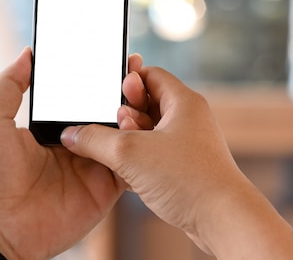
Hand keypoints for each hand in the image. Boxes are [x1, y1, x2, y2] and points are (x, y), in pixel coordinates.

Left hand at [0, 48, 142, 259]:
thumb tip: (28, 53)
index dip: (101, 78)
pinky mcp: (109, 186)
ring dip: (135, 112)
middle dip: (125, 90)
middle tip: (134, 68)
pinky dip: (140, 145)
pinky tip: (142, 124)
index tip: (115, 57)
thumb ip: (9, 85)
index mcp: (56, 128)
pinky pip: (131, 162)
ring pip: (126, 133)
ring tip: (137, 92)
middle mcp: (80, 144)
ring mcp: (96, 165)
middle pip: (110, 112)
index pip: (86, 97)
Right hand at [62, 66, 292, 258]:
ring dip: (130, 142)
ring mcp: (189, 144)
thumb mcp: (130, 153)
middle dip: (125, 116)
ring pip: (150, 133)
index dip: (126, 82)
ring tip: (122, 154)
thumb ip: (94, 140)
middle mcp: (189, 119)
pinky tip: (128, 175)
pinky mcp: (187, 168)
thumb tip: (71, 134)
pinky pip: (156, 156)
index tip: (107, 95)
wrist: (222, 218)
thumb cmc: (188, 178)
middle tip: (116, 127)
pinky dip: (140, 161)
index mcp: (183, 102)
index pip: (150, 75)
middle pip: (148, 104)